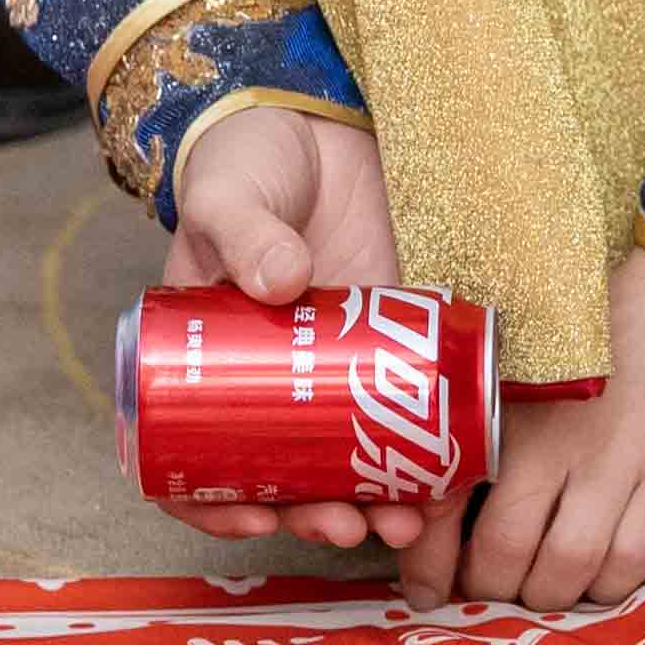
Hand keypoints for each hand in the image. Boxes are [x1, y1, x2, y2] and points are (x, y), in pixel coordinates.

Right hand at [162, 100, 411, 553]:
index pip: (195, 457)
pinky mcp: (395, 346)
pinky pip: (410, 414)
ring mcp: (337, 370)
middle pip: (283, 476)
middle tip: (347, 523)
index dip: (216, 505)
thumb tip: (281, 282)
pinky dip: (427, 453)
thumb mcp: (229, 193)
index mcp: (208, 363)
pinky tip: (450, 476)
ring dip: (376, 501)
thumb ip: (245, 231)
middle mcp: (271, 381)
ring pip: (350, 462)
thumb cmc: (250, 159)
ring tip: (407, 519)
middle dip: (314, 514)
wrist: (321, 121)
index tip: (254, 519)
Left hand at [401, 250, 644, 618]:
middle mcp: (553, 441)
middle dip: (491, 590)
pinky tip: (599, 578)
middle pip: (504, 552)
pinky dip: (606, 586)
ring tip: (546, 589)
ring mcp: (616, 464)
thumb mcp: (527, 362)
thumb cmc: (604, 332)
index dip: (430, 561)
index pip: (447, 501)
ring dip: (550, 594)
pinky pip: (628, 561)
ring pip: (566, 567)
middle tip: (493, 594)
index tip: (428, 590)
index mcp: (506, 407)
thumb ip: (488, 417)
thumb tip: (441, 489)